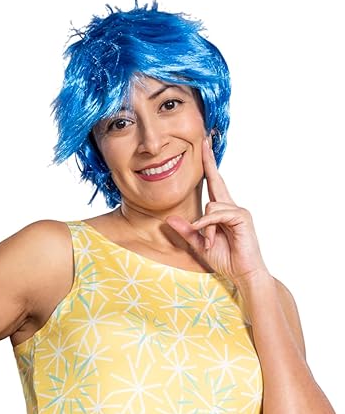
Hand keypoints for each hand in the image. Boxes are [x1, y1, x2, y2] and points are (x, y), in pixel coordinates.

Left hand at [165, 137, 270, 289]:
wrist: (243, 273)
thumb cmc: (226, 259)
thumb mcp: (199, 244)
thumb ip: (186, 231)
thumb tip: (169, 219)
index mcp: (222, 212)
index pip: (214, 184)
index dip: (209, 166)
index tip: (204, 148)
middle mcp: (231, 207)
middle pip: (217, 181)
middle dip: (209, 162)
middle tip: (204, 140)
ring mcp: (238, 211)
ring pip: (211, 206)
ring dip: (204, 227)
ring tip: (209, 243)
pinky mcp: (242, 218)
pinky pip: (217, 214)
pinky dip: (208, 226)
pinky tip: (209, 238)